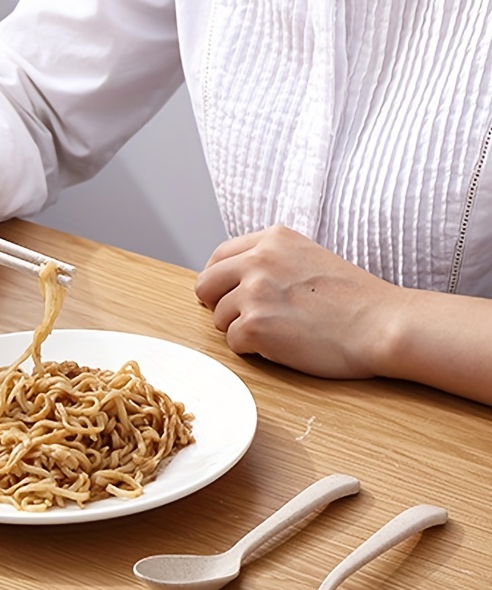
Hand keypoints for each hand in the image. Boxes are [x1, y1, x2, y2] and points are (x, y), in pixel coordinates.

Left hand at [194, 224, 402, 378]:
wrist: (384, 325)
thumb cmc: (355, 299)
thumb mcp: (308, 258)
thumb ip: (270, 261)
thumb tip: (230, 279)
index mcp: (272, 238)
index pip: (218, 257)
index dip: (219, 281)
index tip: (227, 295)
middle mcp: (258, 259)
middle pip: (205, 285)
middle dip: (219, 304)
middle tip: (246, 319)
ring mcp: (254, 292)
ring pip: (218, 317)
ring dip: (241, 329)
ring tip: (280, 331)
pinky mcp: (254, 326)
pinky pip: (233, 343)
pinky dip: (253, 350)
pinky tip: (283, 345)